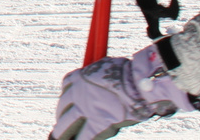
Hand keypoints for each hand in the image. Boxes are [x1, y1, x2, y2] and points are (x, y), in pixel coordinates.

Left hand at [50, 43, 199, 139]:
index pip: (65, 90)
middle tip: (60, 127)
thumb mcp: (104, 67)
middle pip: (62, 108)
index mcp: (78, 77)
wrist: (140, 83)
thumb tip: (97, 82)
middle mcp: (77, 93)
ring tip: (59, 138)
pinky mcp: (97, 124)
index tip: (68, 106)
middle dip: (62, 118)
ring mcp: (85, 109)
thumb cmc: (128, 74)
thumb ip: (96, 77)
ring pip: (66, 125)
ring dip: (62, 133)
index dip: (66, 100)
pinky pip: (84, 137)